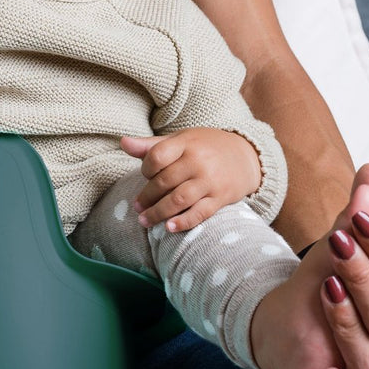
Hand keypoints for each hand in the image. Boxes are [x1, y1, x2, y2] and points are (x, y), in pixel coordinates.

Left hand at [124, 129, 261, 230]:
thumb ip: (151, 145)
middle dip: (147, 197)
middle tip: (137, 206)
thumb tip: (123, 143)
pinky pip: (200, 213)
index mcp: (186, 143)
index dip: (145, 169)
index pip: (157, 157)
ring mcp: (210, 180)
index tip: (145, 176)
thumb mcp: (181, 140)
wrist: (246, 155)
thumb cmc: (205, 147)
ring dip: (158, 213)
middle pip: (164, 182)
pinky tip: (169, 227)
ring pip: (178, 200)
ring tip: (144, 220)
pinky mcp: (220, 198)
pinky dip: (184, 222)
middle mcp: (198, 161)